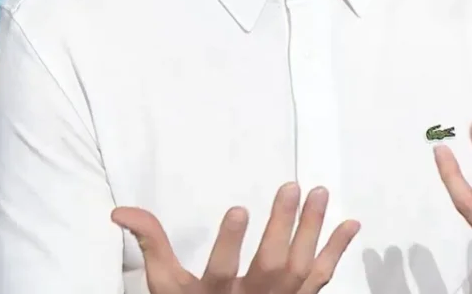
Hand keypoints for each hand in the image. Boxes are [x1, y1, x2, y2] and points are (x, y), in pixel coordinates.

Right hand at [111, 182, 360, 293]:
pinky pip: (322, 278)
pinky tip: (351, 224)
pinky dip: (338, 251)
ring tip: (320, 192)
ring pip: (301, 268)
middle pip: (271, 265)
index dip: (230, 243)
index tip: (238, 209)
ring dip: (313, 230)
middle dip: (282, 226)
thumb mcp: (166, 285)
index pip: (222, 270)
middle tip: (292, 186)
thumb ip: (150, 243)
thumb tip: (121, 210)